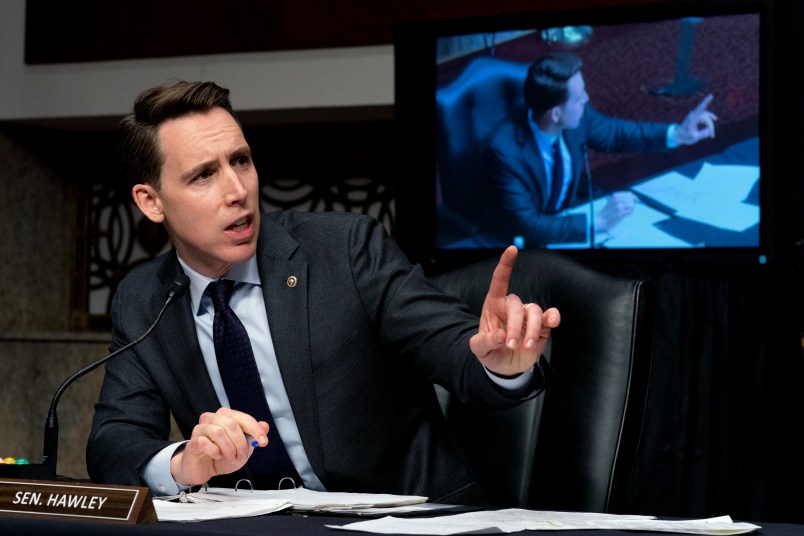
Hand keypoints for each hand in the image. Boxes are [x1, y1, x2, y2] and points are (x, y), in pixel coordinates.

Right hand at [169, 407, 268, 485]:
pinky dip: (215, 452)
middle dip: (240, 443)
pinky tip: (217, 456)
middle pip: (231, 424)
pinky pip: (205, 443)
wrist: (202, 470)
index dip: (255, 429)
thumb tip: (264, 426)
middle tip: (241, 455)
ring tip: (230, 458)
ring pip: (219, 432)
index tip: (263, 442)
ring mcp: (200, 429)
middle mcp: (212, 419)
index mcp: (226, 417)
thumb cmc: (220, 456)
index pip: (243, 418)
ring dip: (229, 449)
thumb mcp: (242, 448)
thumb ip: (252, 436)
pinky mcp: (193, 442)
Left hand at [469, 246, 560, 375]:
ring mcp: (528, 316)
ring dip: (532, 329)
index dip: (506, 265)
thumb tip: (500, 335)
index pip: (499, 280)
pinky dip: (553, 318)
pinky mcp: (542, 326)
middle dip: (515, 325)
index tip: (512, 249)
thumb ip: (485, 342)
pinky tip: (552, 323)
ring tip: (527, 346)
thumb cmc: (490, 351)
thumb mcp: (480, 349)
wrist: (505, 366)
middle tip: (511, 344)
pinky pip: (550, 317)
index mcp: (493, 305)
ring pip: (535, 311)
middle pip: (517, 305)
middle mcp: (512, 307)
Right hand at [596, 191, 637, 232]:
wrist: (601, 220)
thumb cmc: (607, 211)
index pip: (629, 194)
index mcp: (615, 196)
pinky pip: (630, 212)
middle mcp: (617, 200)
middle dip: (633, 203)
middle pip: (631, 199)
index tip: (636, 200)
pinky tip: (627, 214)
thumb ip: (621, 197)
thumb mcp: (612, 201)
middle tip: (632, 207)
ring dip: (632, 208)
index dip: (634, 197)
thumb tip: (632, 194)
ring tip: (628, 211)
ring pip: (632, 205)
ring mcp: (619, 207)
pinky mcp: (620, 214)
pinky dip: (630, 213)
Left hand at [674, 93, 716, 144]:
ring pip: (707, 118)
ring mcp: (695, 115)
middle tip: (712, 136)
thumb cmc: (685, 136)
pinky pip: (705, 119)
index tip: (711, 95)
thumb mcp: (694, 137)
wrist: (678, 136)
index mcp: (692, 118)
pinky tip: (712, 126)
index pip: (700, 108)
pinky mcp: (697, 117)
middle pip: (706, 118)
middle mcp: (694, 115)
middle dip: (710, 127)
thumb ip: (703, 134)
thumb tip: (710, 130)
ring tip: (712, 135)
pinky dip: (708, 124)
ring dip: (710, 125)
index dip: (706, 102)